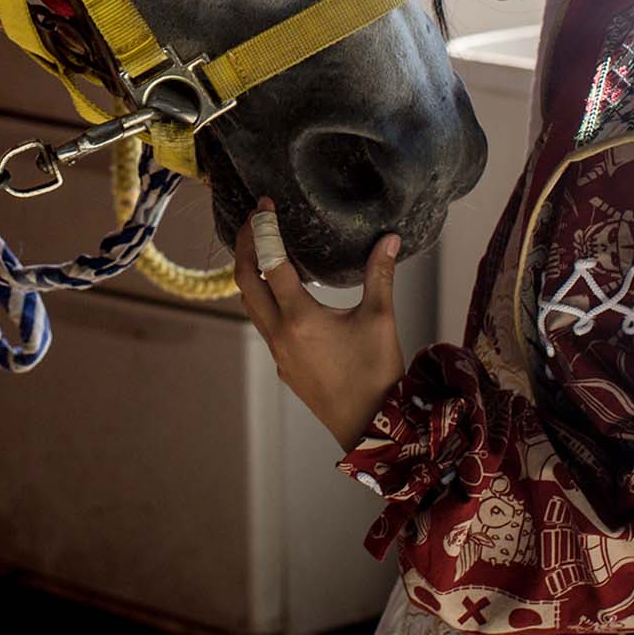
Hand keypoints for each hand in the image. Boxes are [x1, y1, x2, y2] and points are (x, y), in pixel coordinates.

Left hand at [233, 200, 405, 453]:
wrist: (371, 428)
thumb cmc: (377, 373)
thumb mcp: (380, 319)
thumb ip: (380, 274)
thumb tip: (389, 238)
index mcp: (299, 318)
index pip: (270, 263)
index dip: (263, 230)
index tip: (263, 206)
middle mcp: (279, 334)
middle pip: (245, 282)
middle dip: (244, 247)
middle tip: (253, 221)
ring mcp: (278, 353)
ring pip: (250, 306)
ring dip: (249, 275)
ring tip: (260, 250)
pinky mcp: (284, 367)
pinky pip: (263, 326)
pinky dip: (262, 301)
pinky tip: (281, 294)